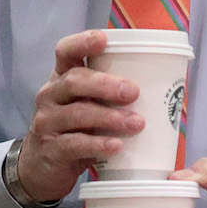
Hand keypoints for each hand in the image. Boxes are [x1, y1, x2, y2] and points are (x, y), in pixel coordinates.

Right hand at [16, 30, 144, 201]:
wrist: (43, 167)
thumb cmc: (76, 128)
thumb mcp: (88, 104)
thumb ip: (111, 93)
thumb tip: (163, 85)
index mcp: (62, 77)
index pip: (65, 51)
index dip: (82, 42)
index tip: (104, 40)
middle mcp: (51, 95)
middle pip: (75, 80)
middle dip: (106, 84)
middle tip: (134, 91)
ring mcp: (47, 123)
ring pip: (78, 113)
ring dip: (110, 117)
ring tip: (137, 123)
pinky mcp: (50, 150)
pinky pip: (75, 144)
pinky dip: (98, 144)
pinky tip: (117, 146)